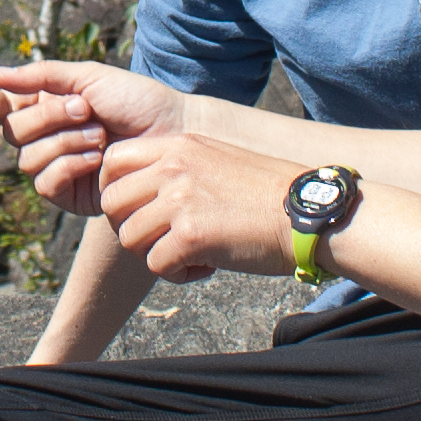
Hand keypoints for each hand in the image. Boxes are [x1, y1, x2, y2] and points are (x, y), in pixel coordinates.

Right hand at [0, 59, 198, 219]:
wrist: (172, 133)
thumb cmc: (137, 100)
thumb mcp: (89, 77)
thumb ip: (41, 76)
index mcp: (48, 107)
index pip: (5, 107)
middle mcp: (47, 138)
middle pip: (13, 132)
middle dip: (46, 117)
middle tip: (83, 109)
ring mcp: (58, 168)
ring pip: (27, 159)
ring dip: (64, 142)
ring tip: (99, 135)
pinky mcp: (71, 195)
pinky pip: (46, 183)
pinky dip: (68, 166)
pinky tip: (95, 160)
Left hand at [95, 123, 310, 283]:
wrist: (308, 213)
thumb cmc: (267, 195)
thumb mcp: (216, 160)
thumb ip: (178, 169)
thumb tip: (143, 198)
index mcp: (178, 145)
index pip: (112, 161)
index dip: (117, 192)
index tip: (140, 211)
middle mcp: (173, 167)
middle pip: (111, 203)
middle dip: (131, 228)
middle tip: (162, 239)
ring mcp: (179, 200)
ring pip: (129, 238)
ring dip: (155, 254)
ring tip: (190, 254)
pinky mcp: (190, 235)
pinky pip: (155, 265)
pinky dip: (177, 275)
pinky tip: (205, 267)